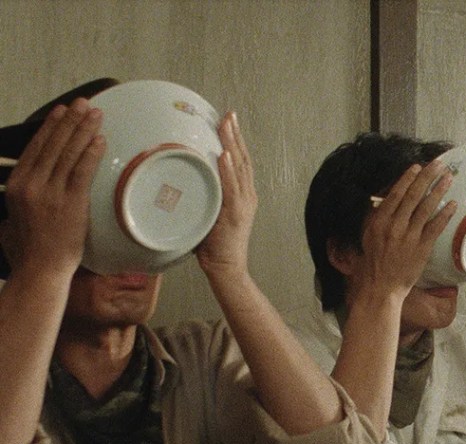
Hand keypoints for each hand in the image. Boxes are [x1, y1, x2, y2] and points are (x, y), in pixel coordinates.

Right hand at [2, 98, 103, 276]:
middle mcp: (31, 184)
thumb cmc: (27, 252)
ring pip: (69, 153)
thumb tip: (20, 199)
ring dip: (84, 130)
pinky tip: (100, 138)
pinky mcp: (71, 203)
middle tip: (84, 103)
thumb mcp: (11, 220)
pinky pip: (82, 171)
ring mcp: (51, 192)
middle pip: (53, 144)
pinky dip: (91, 152)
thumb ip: (17, 205)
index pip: (36, 148)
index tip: (61, 111)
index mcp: (16, 185)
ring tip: (95, 113)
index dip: (51, 127)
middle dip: (70, 121)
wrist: (39, 271)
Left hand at [196, 112, 257, 276]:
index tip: (228, 120)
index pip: (240, 162)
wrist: (226, 267)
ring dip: (232, 144)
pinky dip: (228, 169)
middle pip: (243, 159)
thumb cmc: (214, 245)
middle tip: (228, 114)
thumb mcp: (206, 213)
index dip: (235, 140)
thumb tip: (177, 181)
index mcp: (243, 195)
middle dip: (235, 135)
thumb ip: (200, 196)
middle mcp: (247, 196)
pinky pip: (232, 187)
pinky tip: (224, 154)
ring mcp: (243, 204)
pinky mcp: (235, 213)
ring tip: (225, 125)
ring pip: (239, 168)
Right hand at [350, 158, 455, 299]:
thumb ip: (378, 216)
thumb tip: (388, 199)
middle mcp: (394, 226)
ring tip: (448, 178)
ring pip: (426, 208)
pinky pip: (435, 227)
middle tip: (439, 164)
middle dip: (427, 177)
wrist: (380, 286)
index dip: (408, 178)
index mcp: (379, 220)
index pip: (396, 194)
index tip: (417, 167)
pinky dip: (444, 214)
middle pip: (413, 196)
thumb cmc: (374, 261)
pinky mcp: (421, 248)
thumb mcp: (369, 234)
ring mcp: (409, 237)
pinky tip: (452, 204)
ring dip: (438, 190)